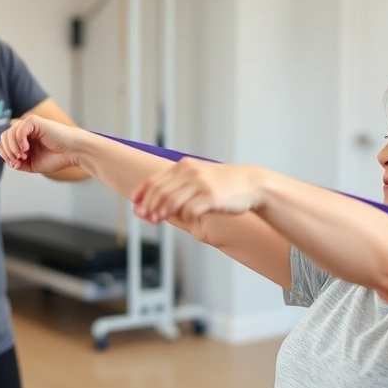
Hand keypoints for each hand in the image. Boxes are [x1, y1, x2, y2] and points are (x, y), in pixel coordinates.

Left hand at [0, 115, 80, 174]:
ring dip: (13, 148)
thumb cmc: (57, 158)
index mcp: (23, 140)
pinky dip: (19, 141)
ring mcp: (29, 125)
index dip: (5, 155)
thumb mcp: (32, 165)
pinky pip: (18, 129)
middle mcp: (24, 131)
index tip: (17, 164)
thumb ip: (18, 163)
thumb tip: (8, 161)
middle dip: (7, 152)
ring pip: (8, 133)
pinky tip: (27, 148)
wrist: (73, 153)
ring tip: (24, 155)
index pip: (3, 144)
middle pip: (3, 138)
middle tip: (20, 160)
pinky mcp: (34, 121)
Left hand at [132, 158, 268, 224]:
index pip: (155, 180)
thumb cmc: (222, 185)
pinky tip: (188, 220)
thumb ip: (178, 186)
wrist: (251, 184)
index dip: (142, 194)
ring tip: (158, 220)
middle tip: (147, 218)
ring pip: (171, 201)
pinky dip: (185, 217)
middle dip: (149, 206)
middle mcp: (190, 172)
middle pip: (159, 191)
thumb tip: (154, 203)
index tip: (135, 206)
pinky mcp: (212, 196)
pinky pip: (190, 210)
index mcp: (184, 166)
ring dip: (161, 213)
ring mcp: (201, 183)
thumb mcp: (198, 178)